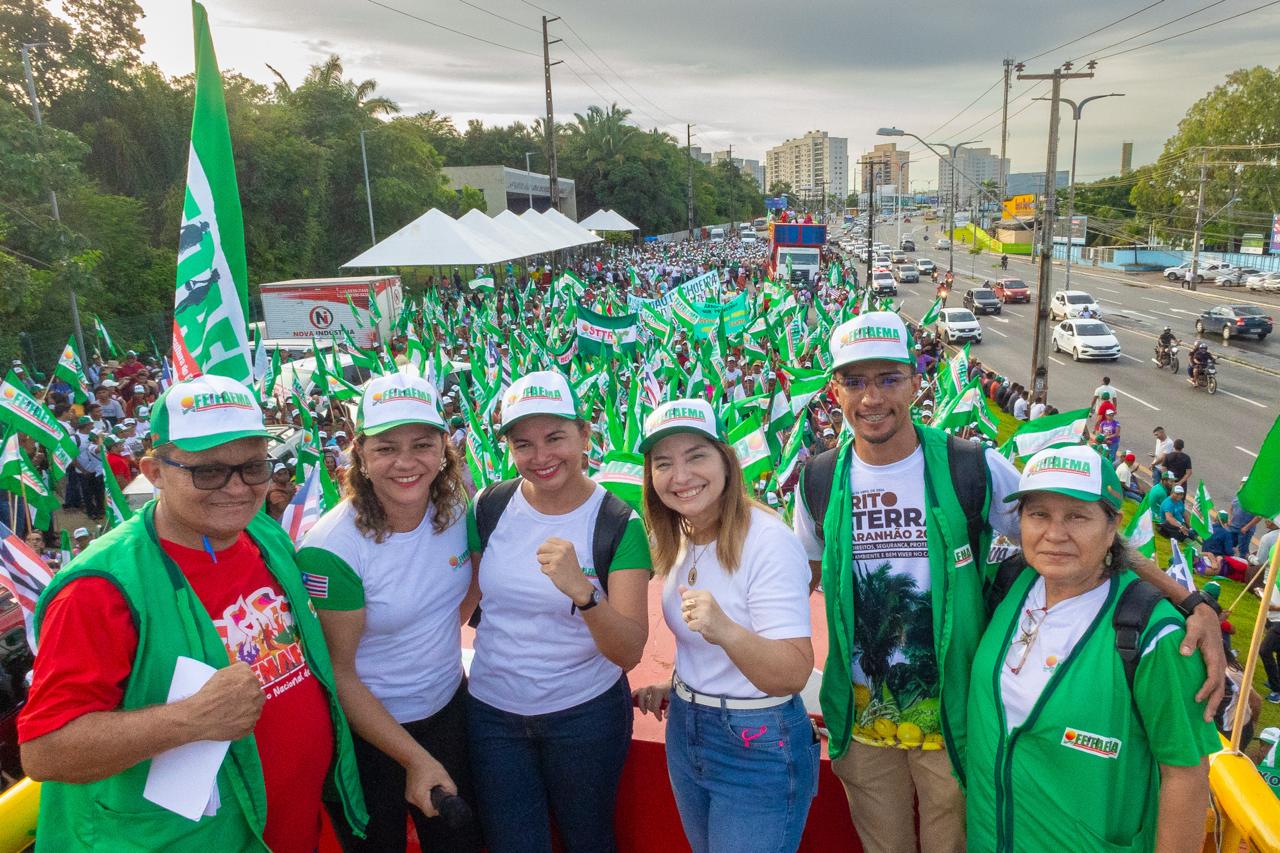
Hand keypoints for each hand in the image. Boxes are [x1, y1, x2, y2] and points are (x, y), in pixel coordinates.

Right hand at [179, 663, 264, 740]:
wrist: (199, 715)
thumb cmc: (209, 693)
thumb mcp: (224, 672)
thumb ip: (240, 669)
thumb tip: (247, 672)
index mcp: (251, 680)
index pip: (254, 681)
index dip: (245, 686)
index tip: (237, 690)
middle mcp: (256, 695)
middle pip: (258, 695)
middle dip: (249, 697)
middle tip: (235, 701)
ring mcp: (254, 713)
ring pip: (255, 710)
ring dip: (248, 710)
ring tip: (232, 712)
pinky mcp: (249, 727)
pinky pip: (249, 724)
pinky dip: (242, 723)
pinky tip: (231, 721)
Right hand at [404, 751, 454, 817]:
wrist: (415, 759)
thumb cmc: (429, 766)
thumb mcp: (443, 776)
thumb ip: (450, 788)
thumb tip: (453, 797)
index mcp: (420, 795)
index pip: (430, 812)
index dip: (438, 809)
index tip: (442, 801)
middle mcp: (412, 798)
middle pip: (427, 810)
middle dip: (434, 803)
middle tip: (438, 791)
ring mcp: (409, 797)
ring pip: (423, 806)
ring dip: (430, 800)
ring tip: (432, 788)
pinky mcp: (409, 795)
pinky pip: (420, 801)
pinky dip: (425, 797)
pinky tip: (427, 788)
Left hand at [536, 537, 592, 604]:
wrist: (578, 584)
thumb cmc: (571, 569)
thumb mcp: (568, 554)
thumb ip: (557, 548)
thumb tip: (540, 548)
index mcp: (567, 545)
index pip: (549, 540)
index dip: (547, 547)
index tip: (551, 554)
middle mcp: (562, 550)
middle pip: (542, 547)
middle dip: (542, 554)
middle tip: (549, 561)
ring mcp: (557, 559)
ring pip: (540, 558)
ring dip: (544, 564)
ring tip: (555, 568)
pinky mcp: (552, 569)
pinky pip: (542, 568)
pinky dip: (547, 572)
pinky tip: (556, 574)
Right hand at [633, 682, 670, 720]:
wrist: (672, 683)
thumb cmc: (673, 692)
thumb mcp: (674, 700)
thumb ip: (670, 708)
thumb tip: (665, 716)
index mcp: (658, 691)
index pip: (654, 706)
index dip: (656, 714)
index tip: (660, 719)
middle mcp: (651, 688)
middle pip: (647, 703)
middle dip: (652, 710)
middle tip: (657, 713)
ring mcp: (647, 688)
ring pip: (640, 697)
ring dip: (642, 705)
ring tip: (645, 711)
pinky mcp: (645, 688)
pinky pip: (637, 692)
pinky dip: (634, 696)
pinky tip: (632, 701)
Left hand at [679, 586, 733, 645]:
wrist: (727, 631)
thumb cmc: (714, 617)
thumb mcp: (704, 602)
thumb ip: (691, 595)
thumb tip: (680, 587)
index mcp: (705, 594)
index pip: (685, 595)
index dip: (688, 604)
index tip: (699, 608)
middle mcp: (705, 600)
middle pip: (683, 605)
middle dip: (688, 613)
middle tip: (701, 616)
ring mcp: (704, 612)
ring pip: (684, 616)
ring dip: (691, 621)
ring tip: (702, 621)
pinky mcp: (702, 623)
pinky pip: (689, 625)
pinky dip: (695, 628)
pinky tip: (703, 627)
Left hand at [1182, 604, 1226, 720]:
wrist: (1205, 615)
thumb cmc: (1198, 622)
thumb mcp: (1192, 628)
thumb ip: (1188, 640)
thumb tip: (1184, 653)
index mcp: (1215, 658)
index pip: (1213, 679)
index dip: (1206, 690)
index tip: (1196, 699)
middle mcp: (1219, 664)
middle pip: (1219, 688)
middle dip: (1213, 704)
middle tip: (1204, 719)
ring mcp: (1218, 665)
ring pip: (1219, 688)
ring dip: (1213, 702)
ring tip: (1206, 716)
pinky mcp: (1214, 664)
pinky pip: (1216, 683)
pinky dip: (1212, 694)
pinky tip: (1205, 702)